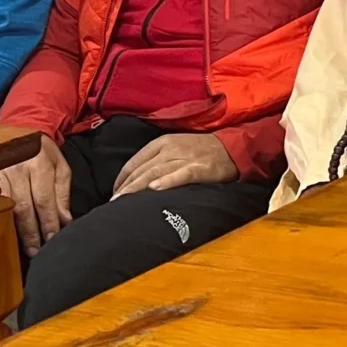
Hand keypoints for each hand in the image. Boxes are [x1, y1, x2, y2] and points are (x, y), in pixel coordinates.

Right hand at [0, 135, 72, 256]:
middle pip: (23, 206)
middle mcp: (16, 168)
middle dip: (30, 232)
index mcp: (38, 163)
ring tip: (20, 248)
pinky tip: (0, 233)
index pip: (44, 199)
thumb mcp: (59, 166)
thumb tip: (65, 221)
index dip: (48, 221)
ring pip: (4, 207)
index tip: (52, 240)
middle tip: (36, 252)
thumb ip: (62, 193)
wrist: (15, 131)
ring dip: (13, 230)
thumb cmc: (41, 153)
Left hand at [111, 132, 238, 196]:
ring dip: (138, 187)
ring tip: (124, 201)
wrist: (232, 148)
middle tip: (113, 204)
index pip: (134, 162)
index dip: (121, 179)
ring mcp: (185, 158)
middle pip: (142, 169)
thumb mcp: (176, 147)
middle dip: (126, 187)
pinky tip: (154, 189)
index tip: (114, 194)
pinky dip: (167, 182)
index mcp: (163, 142)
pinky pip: (180, 175)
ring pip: (155, 172)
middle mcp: (171, 148)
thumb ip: (157, 159)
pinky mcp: (199, 169)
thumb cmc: (201, 151)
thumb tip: (136, 179)